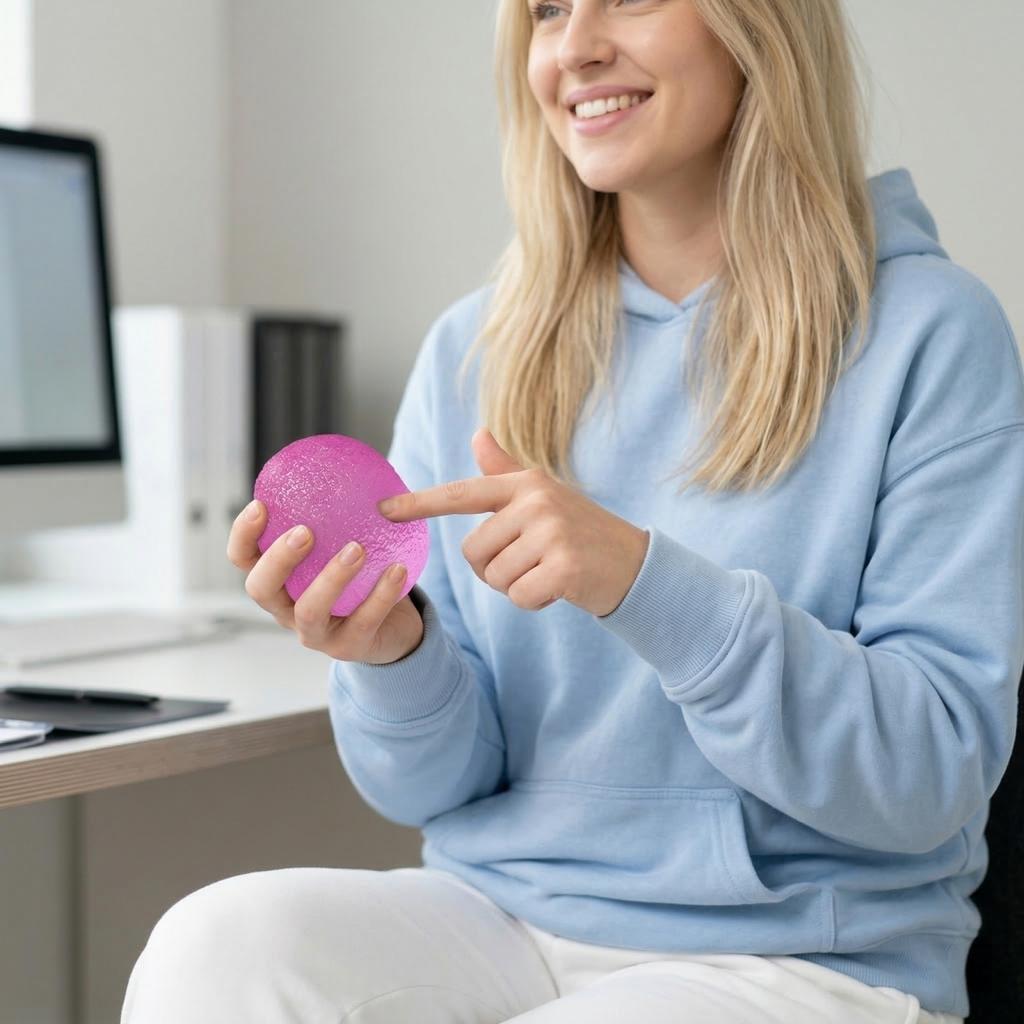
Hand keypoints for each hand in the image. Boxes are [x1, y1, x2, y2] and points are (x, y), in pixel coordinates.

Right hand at [226, 503, 424, 664]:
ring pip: (309, 611)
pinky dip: (380, 594)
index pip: (244, 560)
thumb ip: (338, 518)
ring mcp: (317, 634)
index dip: (243, 535)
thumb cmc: (361, 580)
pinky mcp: (349, 648)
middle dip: (278, 559)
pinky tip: (397, 569)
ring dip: (331, 578)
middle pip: (262, 589)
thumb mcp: (342, 547)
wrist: (394, 629)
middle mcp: (287, 610)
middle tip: (305, 532)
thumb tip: (352, 465)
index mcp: (279, 582)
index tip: (260, 505)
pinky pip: (363, 621)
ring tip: (357, 549)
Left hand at [378, 427, 648, 616]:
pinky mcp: (564, 565)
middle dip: (496, 569)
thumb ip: (506, 471)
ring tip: (549, 571)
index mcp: (525, 482)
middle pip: (474, 552)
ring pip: (494, 578)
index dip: (420, 503)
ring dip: (516, 586)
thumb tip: (478, 432)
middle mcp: (536, 500)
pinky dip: (534, 601)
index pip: (462, 493)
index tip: (382, 510)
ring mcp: (552, 531)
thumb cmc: (581, 531)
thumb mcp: (544, 496)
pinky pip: (518, 596)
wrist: (635, 563)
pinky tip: (560, 587)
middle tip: (533, 562)